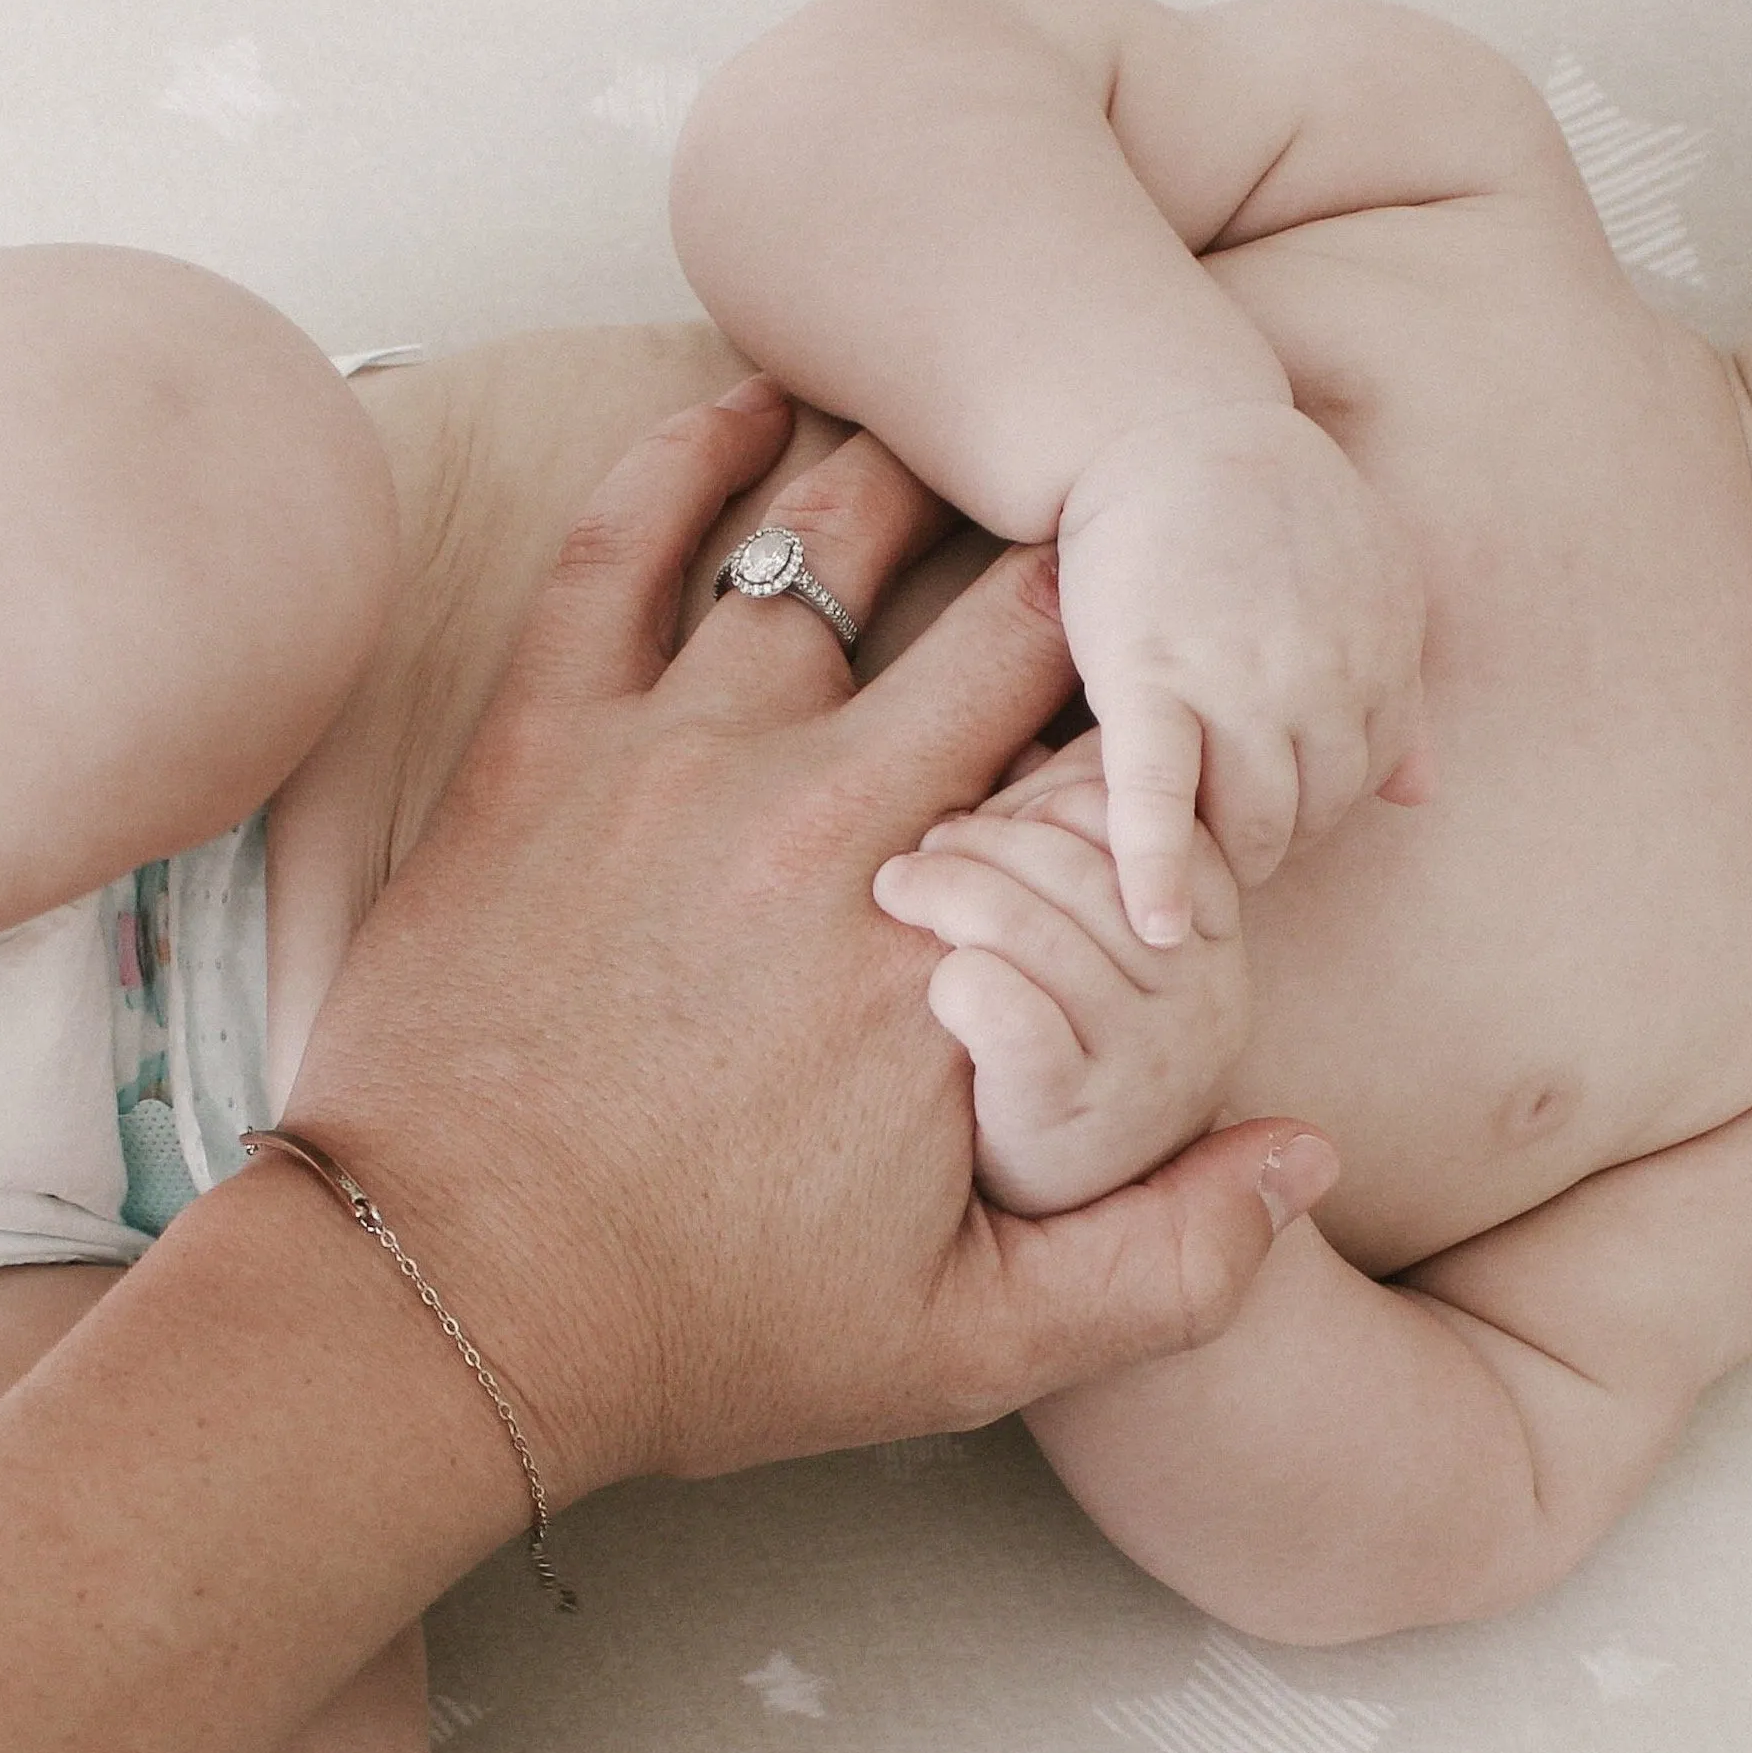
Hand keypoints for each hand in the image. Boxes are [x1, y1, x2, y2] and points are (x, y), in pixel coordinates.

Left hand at [273, 378, 1339, 1504]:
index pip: (1119, 789)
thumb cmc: (703, 1330)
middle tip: (1113, 533)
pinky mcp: (542, 744)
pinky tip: (750, 404)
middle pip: (1009, 633)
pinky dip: (689, 456)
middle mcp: (839, 826)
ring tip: (957, 437)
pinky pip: (619, 545)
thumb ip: (1168, 1266)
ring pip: (826, 548)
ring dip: (908, 478)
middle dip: (1080, 576)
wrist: (443, 1309)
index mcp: (958, 955)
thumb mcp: (973, 1348)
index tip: (1195, 714)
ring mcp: (681, 764)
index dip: (1173, 736)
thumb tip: (1308, 1160)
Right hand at [1056, 400, 1428, 945]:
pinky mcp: (1146, 678)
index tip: (1276, 812)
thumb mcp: (1366, 586)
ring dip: (1221, 857)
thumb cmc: (1265, 509)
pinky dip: (1155, 869)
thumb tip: (1421, 794)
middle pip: (1310, 815)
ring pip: (1246, 822)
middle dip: (1271, 840)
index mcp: (1380, 658)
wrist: (1171, 424)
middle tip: (1222, 843)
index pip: (1365, 781)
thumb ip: (1396, 691)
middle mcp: (1322, 678)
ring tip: (1185, 860)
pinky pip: (1158, 798)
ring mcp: (1236, 681)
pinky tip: (1156, 926)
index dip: (1317, 807)